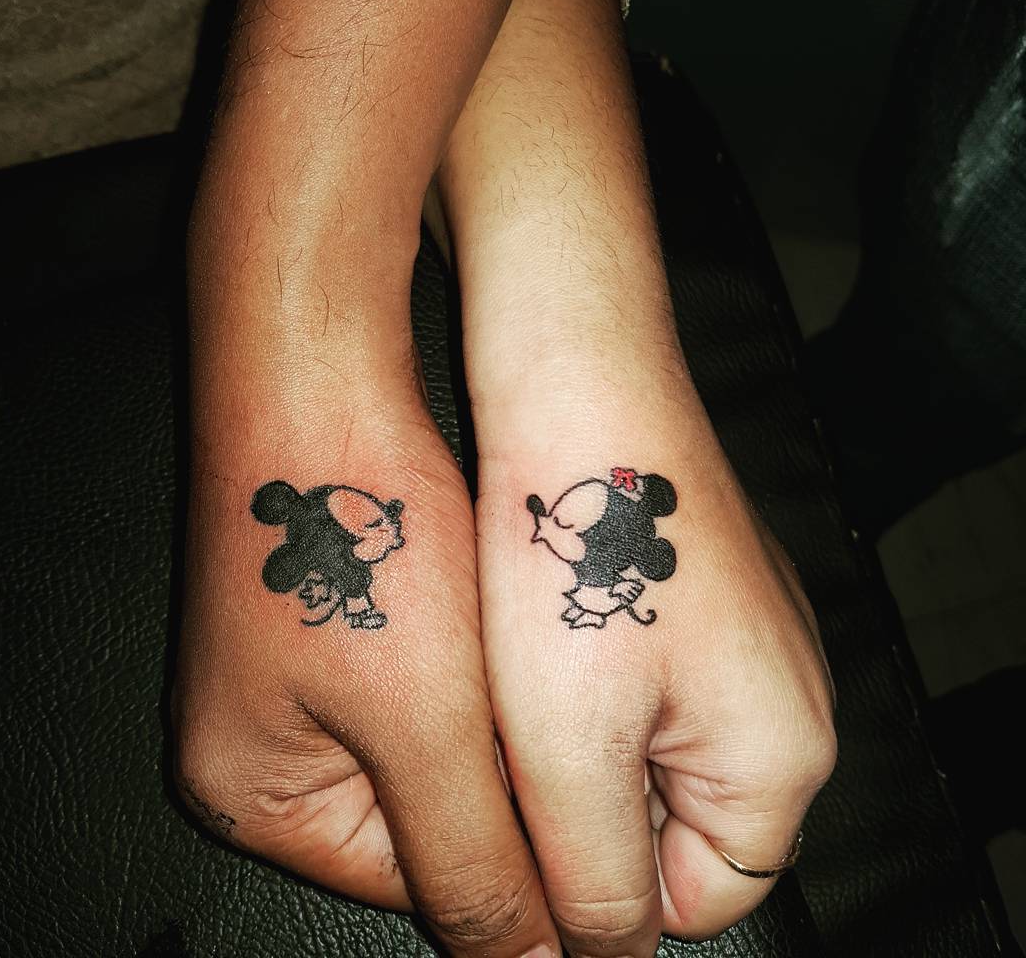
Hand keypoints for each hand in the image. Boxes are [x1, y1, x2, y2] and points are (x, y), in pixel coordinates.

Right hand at [172, 410, 560, 957]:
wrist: (323, 391)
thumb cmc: (354, 542)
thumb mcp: (422, 724)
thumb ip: (473, 859)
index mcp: (259, 798)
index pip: (419, 879)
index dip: (512, 851)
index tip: (583, 806)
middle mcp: (265, 750)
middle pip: (421, 812)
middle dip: (495, 771)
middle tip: (554, 712)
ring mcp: (295, 684)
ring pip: (429, 744)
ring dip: (486, 716)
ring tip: (528, 662)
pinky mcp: (333, 626)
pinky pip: (416, 681)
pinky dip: (466, 667)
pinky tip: (497, 623)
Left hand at [476, 415, 835, 954]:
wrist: (581, 392)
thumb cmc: (584, 548)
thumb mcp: (573, 750)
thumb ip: (598, 879)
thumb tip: (603, 953)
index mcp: (781, 756)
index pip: (700, 900)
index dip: (604, 893)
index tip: (531, 848)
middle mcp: (783, 697)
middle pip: (674, 823)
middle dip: (583, 808)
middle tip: (511, 752)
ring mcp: (742, 638)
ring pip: (645, 748)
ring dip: (573, 741)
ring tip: (517, 684)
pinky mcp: (694, 595)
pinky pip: (637, 678)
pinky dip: (580, 680)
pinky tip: (535, 637)